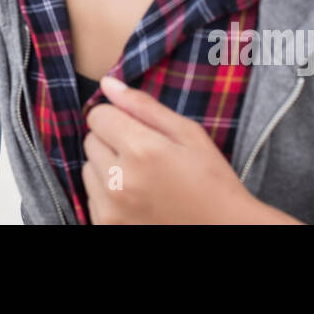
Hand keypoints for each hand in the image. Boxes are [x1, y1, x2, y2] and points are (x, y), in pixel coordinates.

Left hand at [81, 75, 302, 223]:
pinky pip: (92, 197)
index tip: (138, 129)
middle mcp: (119, 181)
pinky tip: (137, 199)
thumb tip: (107, 83)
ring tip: (142, 179)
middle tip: (145, 156)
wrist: (225, 229)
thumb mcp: (187, 133)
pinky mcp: (106, 226)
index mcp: (141, 150)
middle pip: (91, 140)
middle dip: (112, 141)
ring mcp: (111, 209)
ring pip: (88, 168)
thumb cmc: (210, 179)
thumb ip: (142, 105)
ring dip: (107, 168)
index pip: (98, 115)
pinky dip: (107, 194)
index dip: (118, 117)